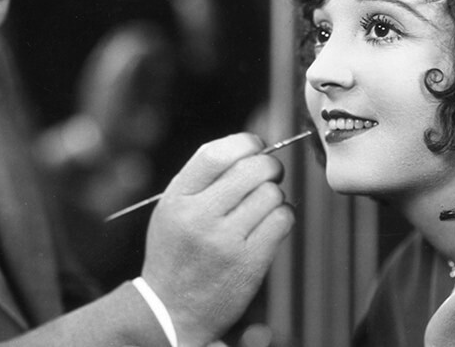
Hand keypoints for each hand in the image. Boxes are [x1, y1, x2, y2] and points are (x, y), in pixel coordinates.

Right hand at [141, 133, 294, 346]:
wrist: (171, 311)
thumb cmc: (176, 254)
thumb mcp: (172, 209)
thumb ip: (202, 179)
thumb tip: (250, 148)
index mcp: (177, 198)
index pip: (216, 153)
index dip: (245, 142)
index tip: (256, 147)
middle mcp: (199, 216)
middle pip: (252, 168)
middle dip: (269, 167)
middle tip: (268, 175)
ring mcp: (225, 240)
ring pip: (272, 193)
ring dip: (274, 196)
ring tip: (261, 208)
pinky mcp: (249, 262)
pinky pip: (283, 220)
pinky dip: (283, 217)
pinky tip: (269, 225)